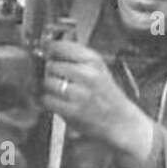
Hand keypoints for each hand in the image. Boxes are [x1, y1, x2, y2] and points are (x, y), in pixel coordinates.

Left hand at [43, 42, 154, 161]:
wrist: (120, 120)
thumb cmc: (107, 94)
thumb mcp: (98, 68)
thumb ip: (77, 57)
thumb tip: (50, 49)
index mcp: (94, 60)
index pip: (63, 47)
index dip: (50, 48)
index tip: (46, 51)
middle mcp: (88, 74)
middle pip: (52, 65)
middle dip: (50, 71)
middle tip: (55, 76)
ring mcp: (81, 93)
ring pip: (48, 82)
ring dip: (48, 87)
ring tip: (57, 91)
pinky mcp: (74, 111)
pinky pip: (48, 100)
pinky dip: (48, 101)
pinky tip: (56, 102)